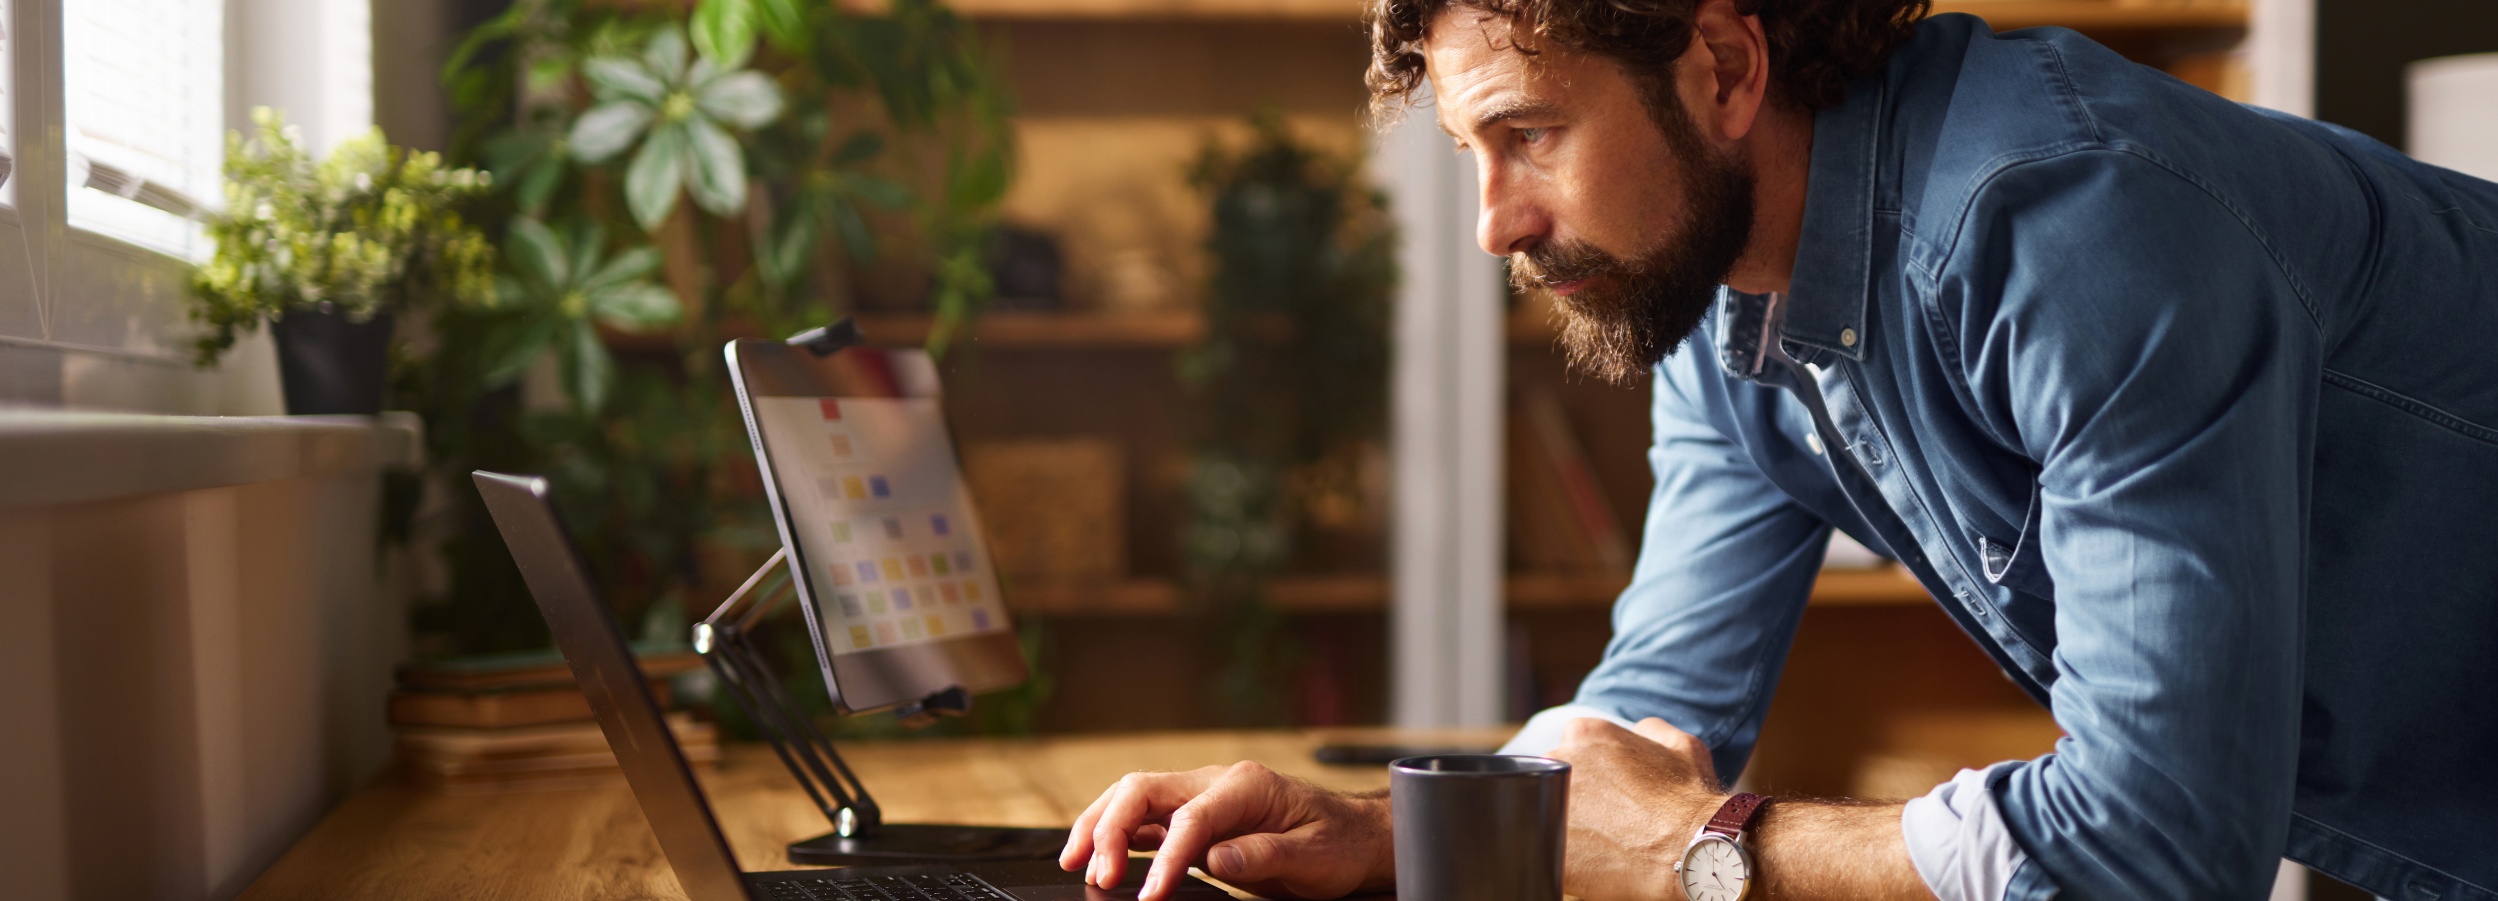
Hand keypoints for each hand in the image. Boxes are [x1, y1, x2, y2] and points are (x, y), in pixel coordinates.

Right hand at [1058, 761, 1394, 900]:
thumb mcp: (1313, 856)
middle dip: (1110, 829)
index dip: (1164, 858)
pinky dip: (1120, 837)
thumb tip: (1215, 857)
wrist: (1355, 836)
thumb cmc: (1339, 843)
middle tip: (1096, 875)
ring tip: (1076, 863)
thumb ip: (1264, 854)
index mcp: (1246, 786)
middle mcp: (1216, 784)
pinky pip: (1148, 821)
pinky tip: (1103, 861)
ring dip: (1102, 828)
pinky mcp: (1197, 820)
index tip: (1148, 895)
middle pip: (1143, 791)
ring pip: (1135, 800)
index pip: (1190, 818)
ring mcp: (1203, 798)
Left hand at [1544, 718, 1729, 900]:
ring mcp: (1548, 801)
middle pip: (1555, 779)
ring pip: (1547, 813)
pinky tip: (1594, 864)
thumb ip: (1652, 731)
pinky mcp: (1548, 844)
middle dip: (1577, 798)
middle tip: (1605, 821)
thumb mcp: (1682, 746)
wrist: (1688, 848)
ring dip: (1570, 825)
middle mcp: (1559, 760)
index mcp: (1584, 735)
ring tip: (1600, 843)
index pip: (1573, 750)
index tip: (1607, 795)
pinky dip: (1568, 858)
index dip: (1592, 776)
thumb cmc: (1689, 798)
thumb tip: (1640, 732)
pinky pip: (1548, 849)